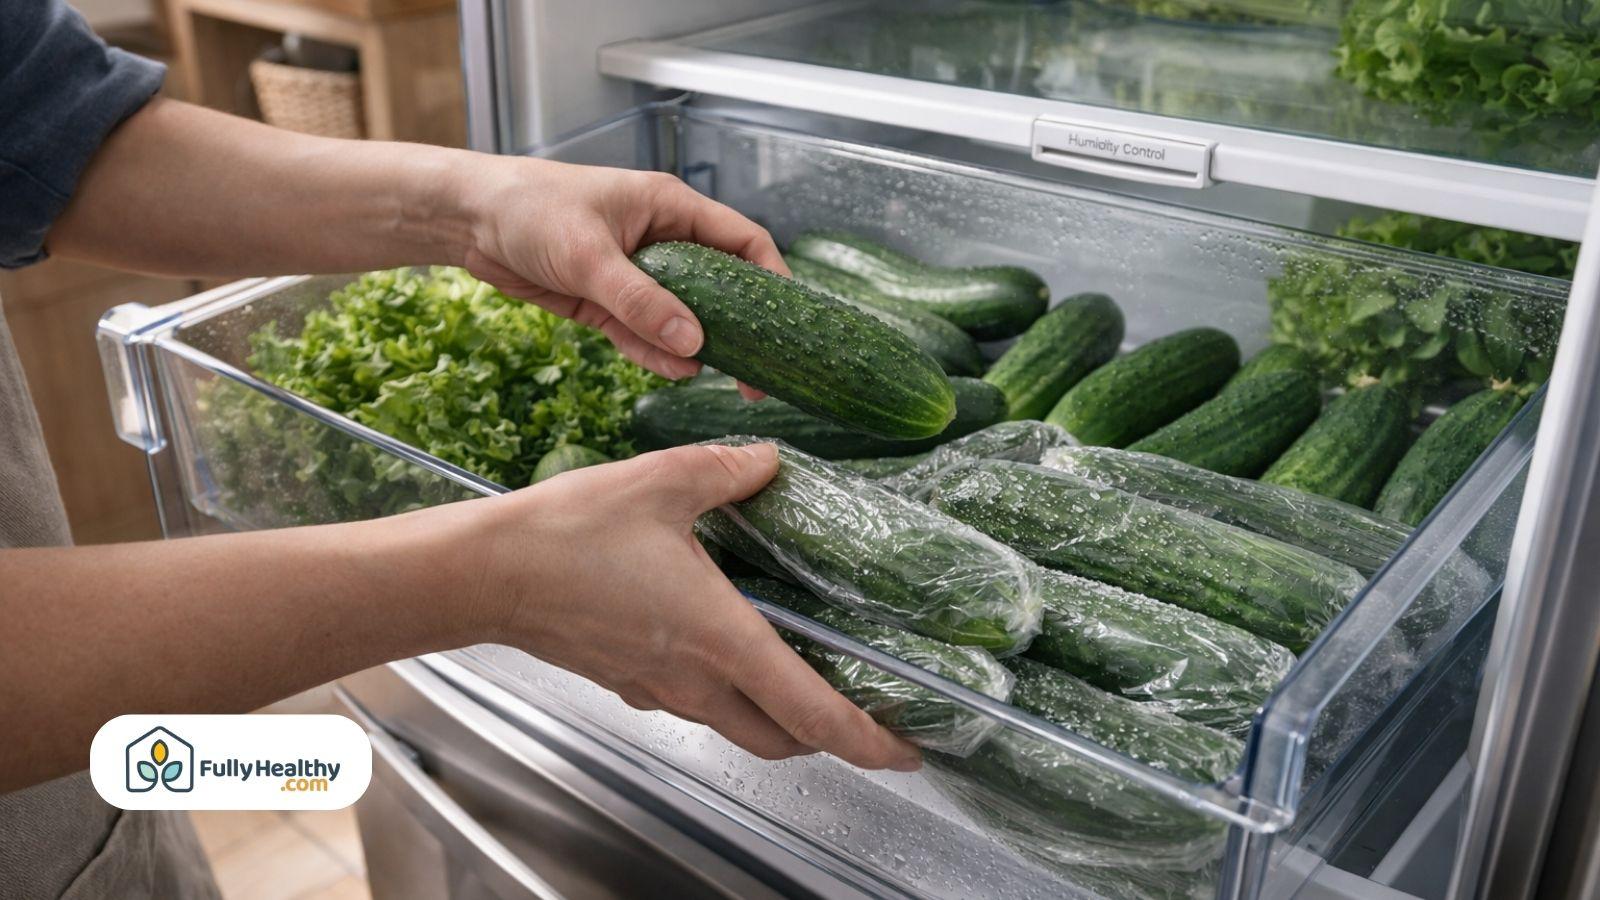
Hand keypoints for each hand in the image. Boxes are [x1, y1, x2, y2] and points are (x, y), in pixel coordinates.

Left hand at [456, 158, 785, 391]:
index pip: (742, 241)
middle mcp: (662, 241)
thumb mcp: (589, 255)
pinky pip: (643, 334)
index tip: (786, 321)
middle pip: (719, 288)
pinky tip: (677, 371)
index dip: (771, 277)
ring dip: (698, 347)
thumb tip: (694, 343)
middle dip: (739, 328)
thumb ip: (641, 300)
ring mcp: (636, 275)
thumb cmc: (530, 209)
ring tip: (721, 380)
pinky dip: (658, 354)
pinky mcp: (607, 303)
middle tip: (757, 372)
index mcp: (670, 209)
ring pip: (682, 317)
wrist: (467, 219)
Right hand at [460, 442, 920, 770]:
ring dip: (784, 720)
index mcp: (721, 640)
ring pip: (740, 728)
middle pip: (783, 741)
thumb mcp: (662, 482)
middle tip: (872, 719)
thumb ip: (730, 471)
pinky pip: (699, 706)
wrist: (484, 574)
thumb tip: (769, 461)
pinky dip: (735, 696)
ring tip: (814, 683)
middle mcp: (696, 680)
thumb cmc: (565, 537)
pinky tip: (735, 650)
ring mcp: (659, 689)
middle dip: (834, 741)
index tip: (907, 751)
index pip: (813, 714)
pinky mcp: (631, 682)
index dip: (869, 740)